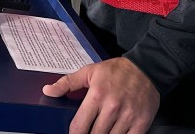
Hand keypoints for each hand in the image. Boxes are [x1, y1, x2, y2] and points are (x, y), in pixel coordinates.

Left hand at [42, 58, 159, 133]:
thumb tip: (48, 91)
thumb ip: (67, 82)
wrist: (147, 67)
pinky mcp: (141, 122)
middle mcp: (112, 107)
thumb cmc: (118, 70)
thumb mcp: (90, 71)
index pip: (78, 127)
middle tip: (91, 130)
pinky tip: (116, 133)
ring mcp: (128, 116)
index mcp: (97, 95)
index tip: (75, 133)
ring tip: (102, 130)